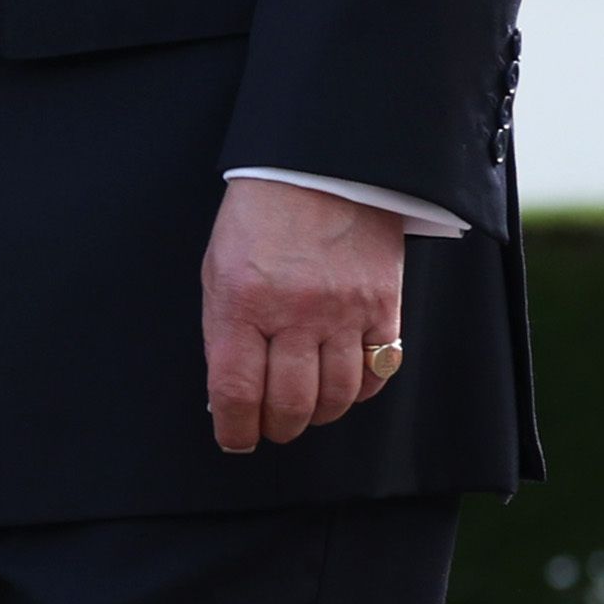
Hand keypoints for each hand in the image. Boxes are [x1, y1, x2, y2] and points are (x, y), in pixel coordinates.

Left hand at [204, 178, 410, 455]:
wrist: (322, 164)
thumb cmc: (261, 217)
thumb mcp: (219, 270)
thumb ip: (223, 331)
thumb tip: (229, 394)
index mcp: (243, 302)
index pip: (237, 391)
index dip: (235, 429)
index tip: (235, 439)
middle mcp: (295, 312)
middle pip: (290, 404)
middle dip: (277, 428)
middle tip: (271, 427)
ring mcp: (344, 311)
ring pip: (337, 397)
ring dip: (318, 415)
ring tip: (306, 409)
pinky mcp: (383, 305)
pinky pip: (377, 371)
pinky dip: (359, 390)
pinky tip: (342, 382)